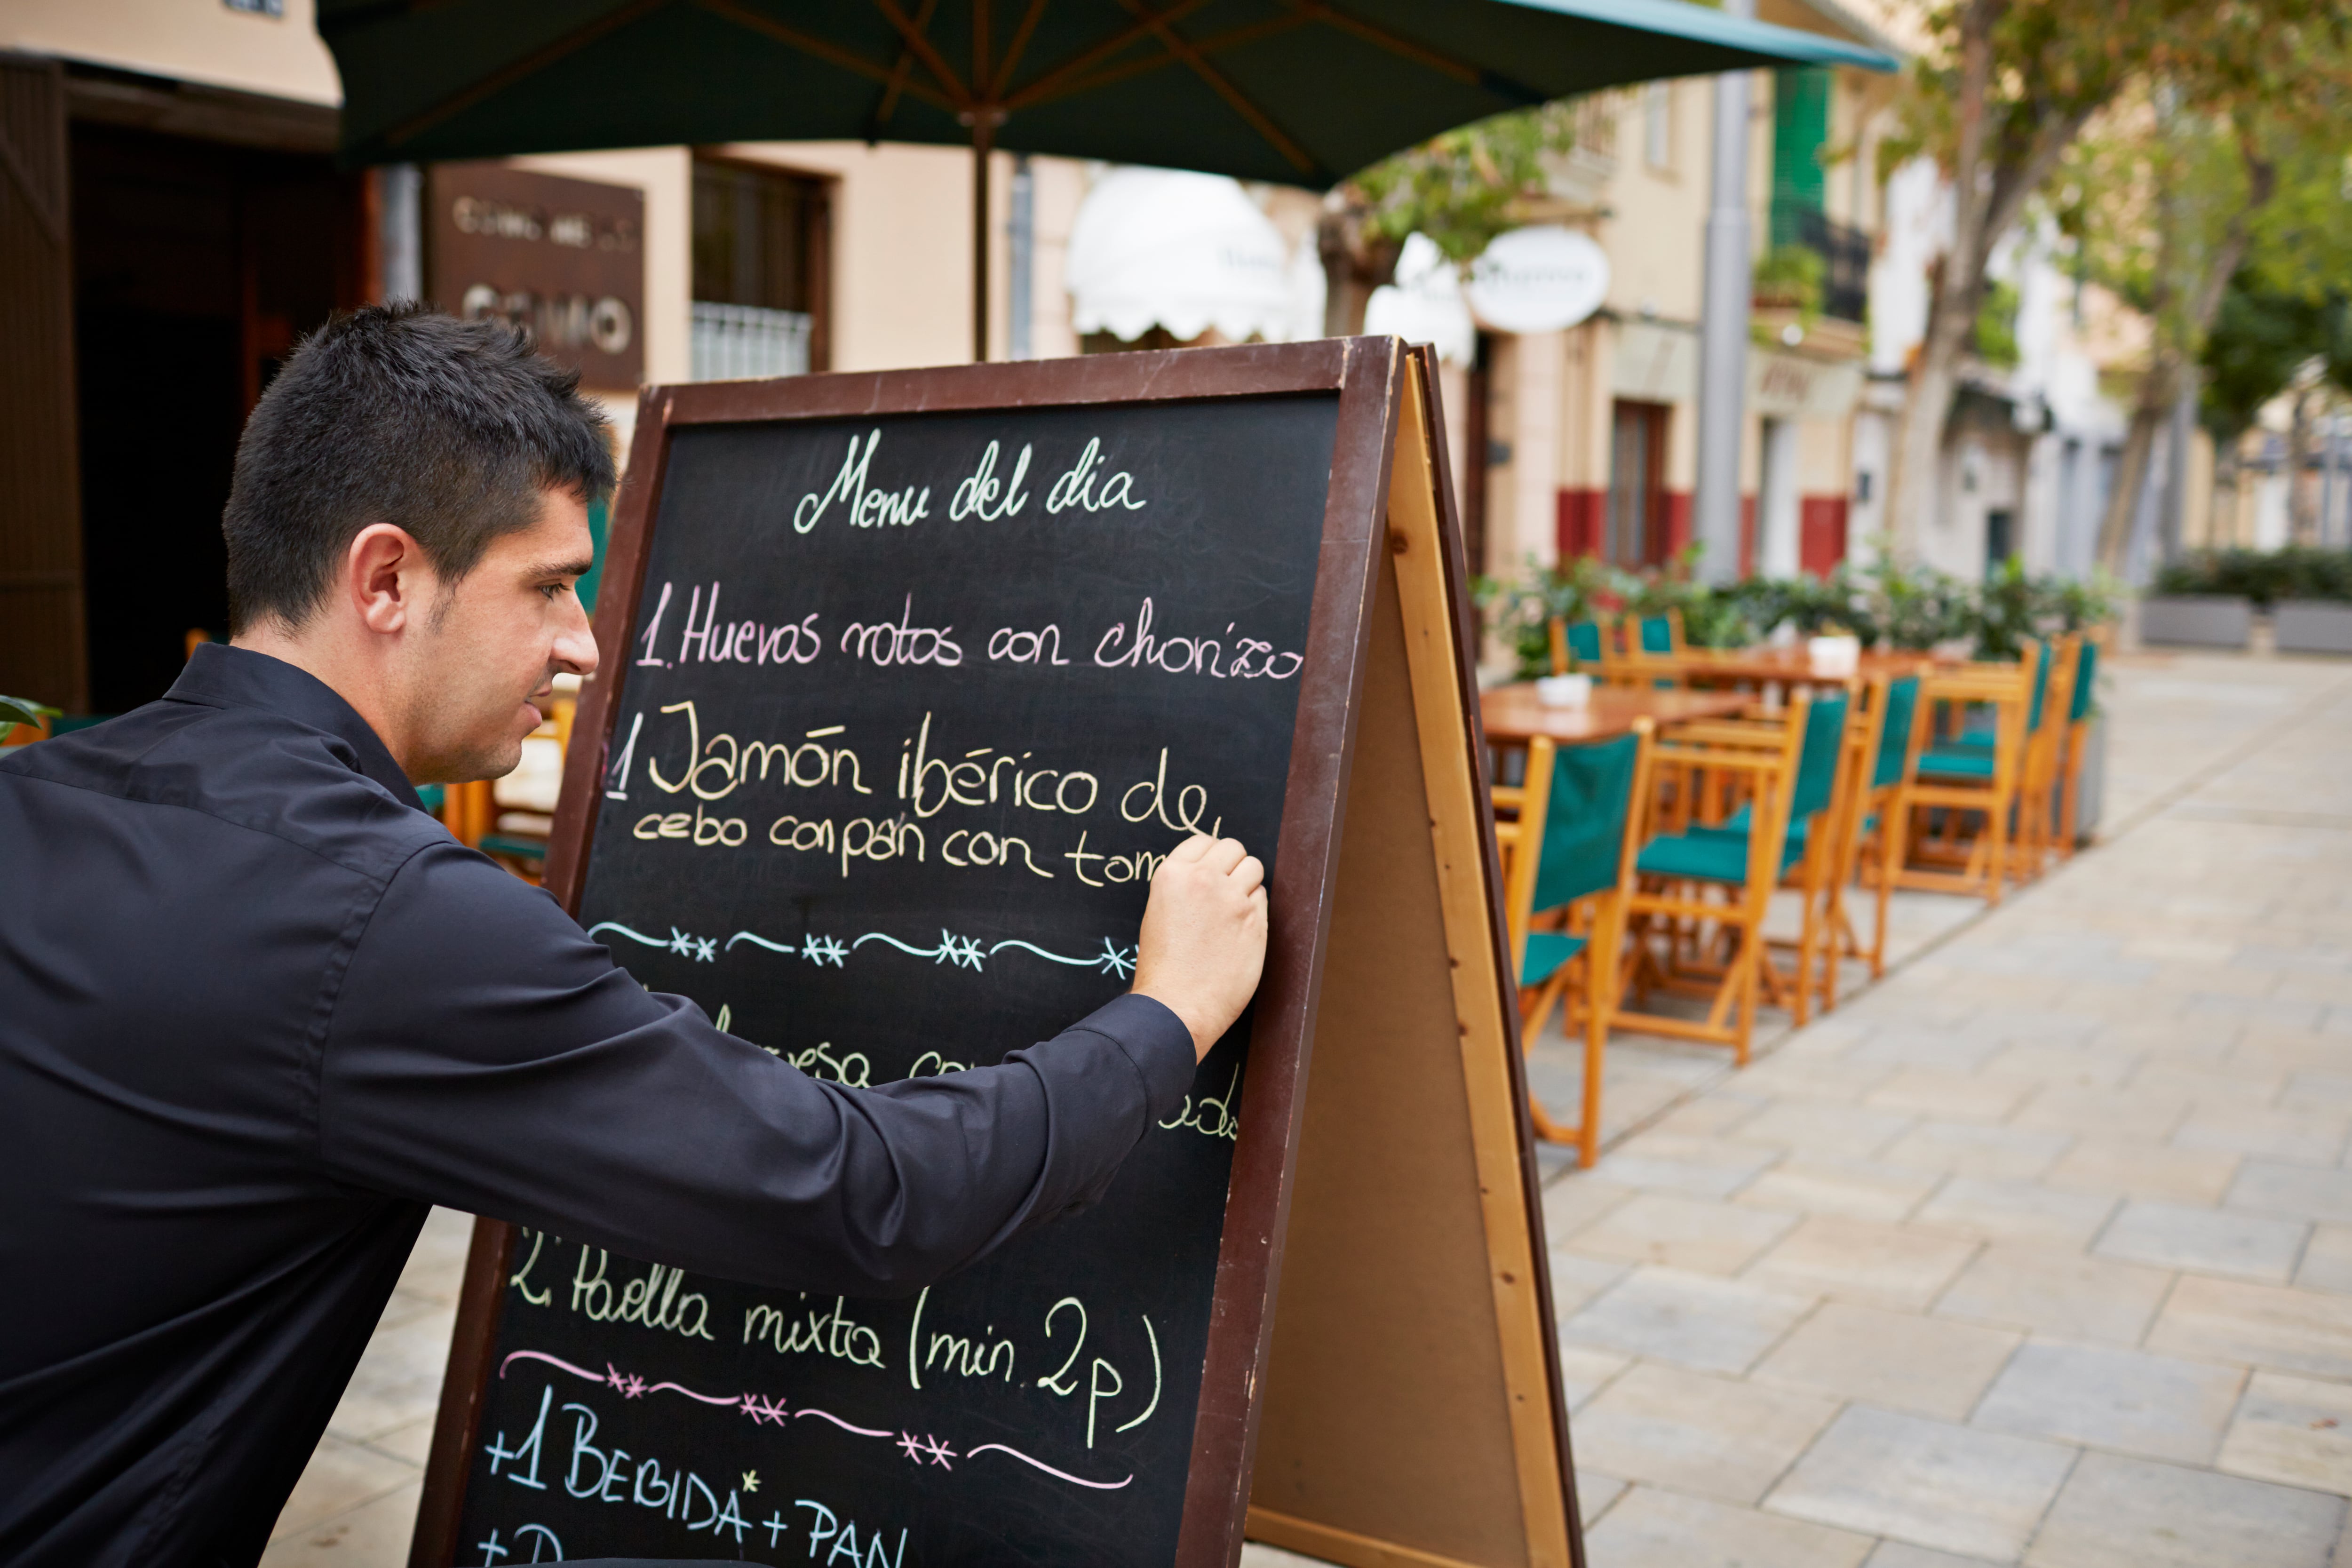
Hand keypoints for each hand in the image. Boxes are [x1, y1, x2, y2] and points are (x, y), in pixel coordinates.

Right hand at [1132, 834, 1268, 1060]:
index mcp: (1173, 875)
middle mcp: (1204, 880)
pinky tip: (1241, 929)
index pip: (1203, 840)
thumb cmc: (1162, 968)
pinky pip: (1263, 898)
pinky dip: (1255, 908)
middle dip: (1232, 863)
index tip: (1212, 868)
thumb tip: (1209, 873)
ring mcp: (1233, 900)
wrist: (1177, 1005)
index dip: (1210, 854)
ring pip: (1254, 867)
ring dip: (1248, 882)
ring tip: (1235, 906)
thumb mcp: (1158, 913)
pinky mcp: (1256, 921)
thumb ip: (1184, 887)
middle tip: (1226, 887)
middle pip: (1233, 847)